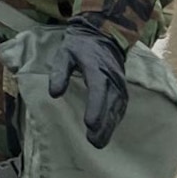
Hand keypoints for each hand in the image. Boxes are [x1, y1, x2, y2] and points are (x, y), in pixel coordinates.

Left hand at [49, 19, 129, 149]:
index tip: (89, 124)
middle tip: (94, 142)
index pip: (98, 90)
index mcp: (97, 67)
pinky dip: (115, 120)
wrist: (104, 35)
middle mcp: (112, 77)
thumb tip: (54, 93)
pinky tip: (108, 132)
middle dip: (104, 124)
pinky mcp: (122, 88)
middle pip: (110, 104)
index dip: (95, 108)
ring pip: (117, 108)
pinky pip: (121, 106)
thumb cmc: (80, 46)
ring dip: (110, 126)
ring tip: (99, 142)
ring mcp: (120, 83)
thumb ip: (59, 72)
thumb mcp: (64, 53)